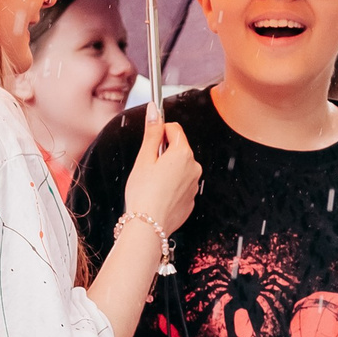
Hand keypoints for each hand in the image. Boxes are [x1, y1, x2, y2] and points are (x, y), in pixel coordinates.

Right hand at [122, 111, 200, 236]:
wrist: (148, 226)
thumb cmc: (144, 193)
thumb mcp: (144, 158)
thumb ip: (152, 132)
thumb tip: (155, 109)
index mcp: (183, 153)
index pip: (174, 129)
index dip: (159, 131)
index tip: (149, 140)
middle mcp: (194, 167)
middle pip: (178, 149)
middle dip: (163, 153)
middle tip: (146, 167)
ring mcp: (194, 185)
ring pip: (180, 168)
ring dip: (167, 170)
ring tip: (151, 184)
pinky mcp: (191, 200)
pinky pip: (181, 185)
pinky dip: (170, 186)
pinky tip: (158, 195)